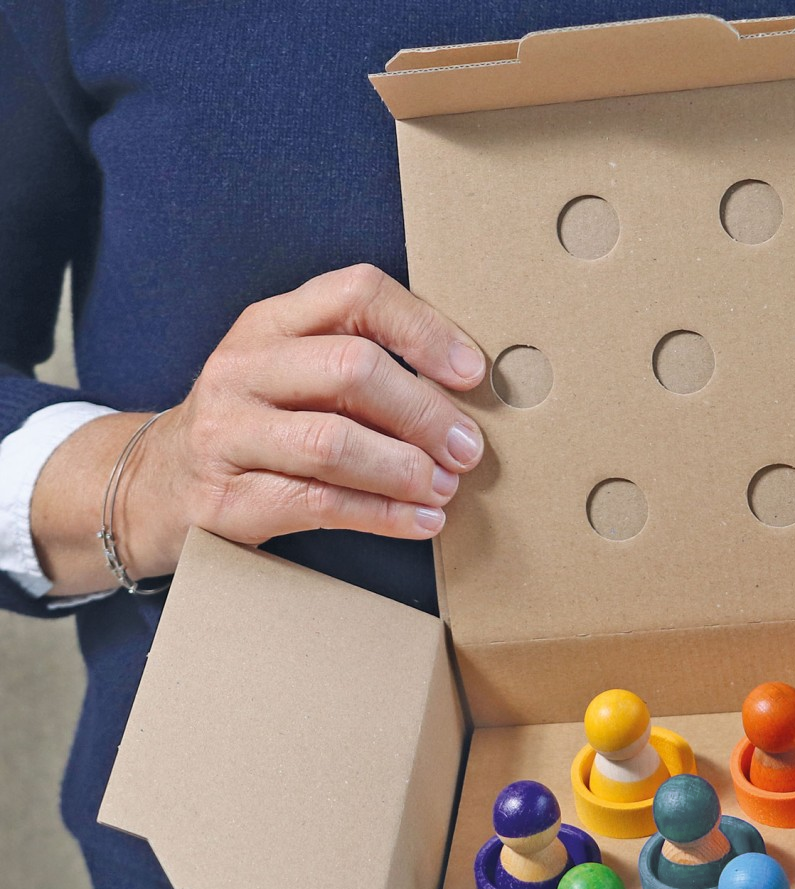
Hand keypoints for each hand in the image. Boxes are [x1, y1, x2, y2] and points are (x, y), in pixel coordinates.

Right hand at [33, 263, 487, 593]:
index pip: (356, 294)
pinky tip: (420, 521)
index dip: (424, 329)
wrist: (156, 487)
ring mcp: (226, 433)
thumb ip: (359, 366)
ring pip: (333, 442)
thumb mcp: (291, 374)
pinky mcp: (224, 499)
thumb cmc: (255, 428)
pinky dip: (383, 515)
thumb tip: (464, 394)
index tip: (471, 373)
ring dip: (405, 469)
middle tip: (467, 449)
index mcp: (270, 324)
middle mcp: (242, 368)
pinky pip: (318, 505)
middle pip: (352, 370)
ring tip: (444, 488)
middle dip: (424, 412)